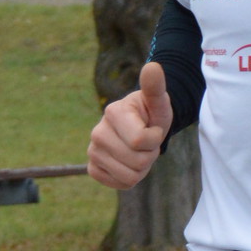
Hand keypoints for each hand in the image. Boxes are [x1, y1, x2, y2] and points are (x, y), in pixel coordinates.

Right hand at [86, 60, 172, 187]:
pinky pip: (120, 184)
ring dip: (142, 168)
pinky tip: (128, 163)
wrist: (140, 127)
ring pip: (130, 176)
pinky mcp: (93, 168)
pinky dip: (130, 178)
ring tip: (138, 152)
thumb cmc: (151, 113)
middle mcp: (97, 132)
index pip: (141, 142)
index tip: (152, 128)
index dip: (155, 139)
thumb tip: (153, 67)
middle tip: (146, 143)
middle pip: (137, 162)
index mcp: (113, 112)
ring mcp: (92, 151)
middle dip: (149, 155)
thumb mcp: (158, 101)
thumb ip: (155, 87)